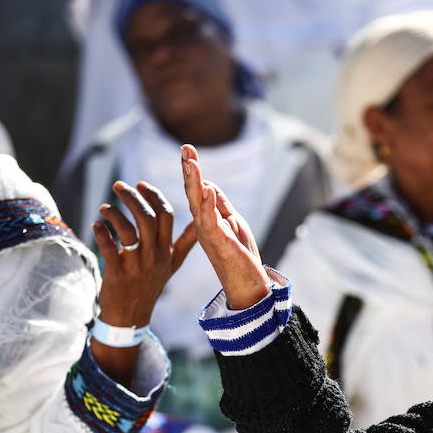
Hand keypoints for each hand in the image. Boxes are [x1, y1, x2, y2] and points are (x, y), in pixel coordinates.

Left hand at [93, 180, 196, 327]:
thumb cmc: (150, 285)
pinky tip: (97, 226)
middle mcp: (155, 257)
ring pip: (127, 230)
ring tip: (104, 208)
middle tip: (118, 186)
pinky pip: (108, 247)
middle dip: (131, 197)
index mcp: (168, 251)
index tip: (140, 184)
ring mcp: (137, 266)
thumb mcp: (172, 265)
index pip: (166, 216)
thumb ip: (185, 243)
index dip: (153, 196)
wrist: (131, 316)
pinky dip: (101, 232)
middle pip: (147, 217)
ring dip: (113, 213)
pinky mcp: (118, 274)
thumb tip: (201, 224)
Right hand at [181, 143, 269, 310]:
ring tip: (190, 162)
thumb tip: (209, 184)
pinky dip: (208, 204)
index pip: (198, 190)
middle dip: (189, 170)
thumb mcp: (232, 223)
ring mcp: (209, 234)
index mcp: (207, 219)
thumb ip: (220, 205)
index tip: (188, 149)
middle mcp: (203, 225)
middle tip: (185, 148)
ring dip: (194, 182)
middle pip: (193, 192)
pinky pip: (210, 221)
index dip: (193, 170)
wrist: (247, 284)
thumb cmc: (240, 256)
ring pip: (197, 204)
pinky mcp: (218, 243)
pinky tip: (207, 189)